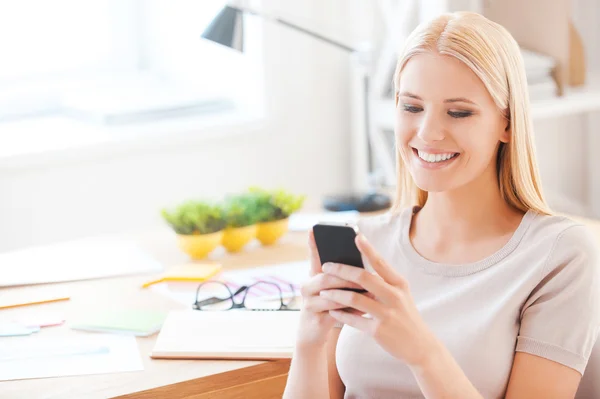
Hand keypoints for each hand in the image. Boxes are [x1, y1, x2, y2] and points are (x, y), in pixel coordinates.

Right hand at [295, 229, 365, 348]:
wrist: (316, 334)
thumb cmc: (331, 307)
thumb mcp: (337, 290)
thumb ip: (346, 278)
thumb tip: (368, 265)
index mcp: (314, 276)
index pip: (314, 257)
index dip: (312, 244)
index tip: (312, 229)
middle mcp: (307, 287)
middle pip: (327, 277)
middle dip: (348, 276)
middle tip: (366, 274)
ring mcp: (309, 303)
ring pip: (331, 295)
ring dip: (352, 294)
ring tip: (370, 292)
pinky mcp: (316, 320)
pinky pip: (336, 313)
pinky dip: (351, 312)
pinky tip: (364, 311)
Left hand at [319, 233, 438, 367]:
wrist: (420, 345)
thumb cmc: (405, 315)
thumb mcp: (401, 295)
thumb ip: (384, 282)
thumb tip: (358, 268)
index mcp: (399, 284)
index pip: (380, 262)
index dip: (368, 249)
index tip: (356, 236)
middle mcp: (394, 296)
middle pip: (363, 278)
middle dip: (341, 270)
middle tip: (325, 266)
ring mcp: (386, 314)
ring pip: (355, 299)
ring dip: (335, 293)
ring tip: (323, 290)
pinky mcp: (378, 331)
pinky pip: (354, 319)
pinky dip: (341, 314)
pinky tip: (332, 310)